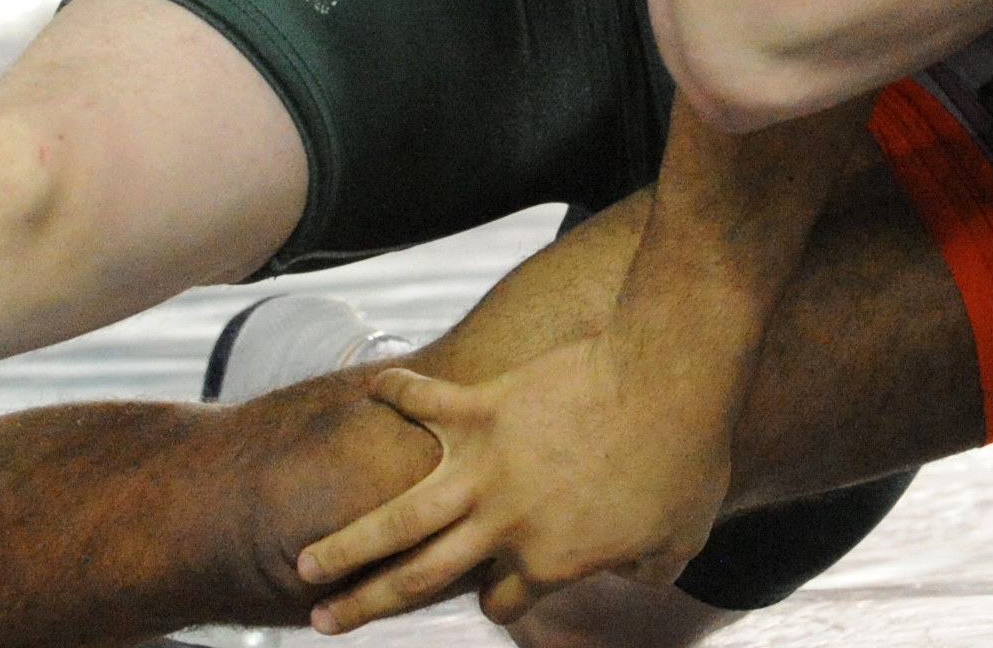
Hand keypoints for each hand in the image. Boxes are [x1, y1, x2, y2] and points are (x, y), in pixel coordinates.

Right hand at [295, 331, 733, 634]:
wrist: (670, 374)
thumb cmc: (687, 455)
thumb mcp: (682, 537)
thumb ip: (650, 567)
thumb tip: (638, 575)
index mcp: (549, 560)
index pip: (502, 601)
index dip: (498, 601)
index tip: (490, 593)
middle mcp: (502, 524)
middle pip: (417, 579)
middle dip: (365, 604)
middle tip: (323, 618)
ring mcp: (484, 464)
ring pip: (396, 518)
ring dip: (346, 543)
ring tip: (305, 562)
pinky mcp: (481, 406)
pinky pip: (422, 402)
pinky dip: (394, 393)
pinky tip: (371, 387)